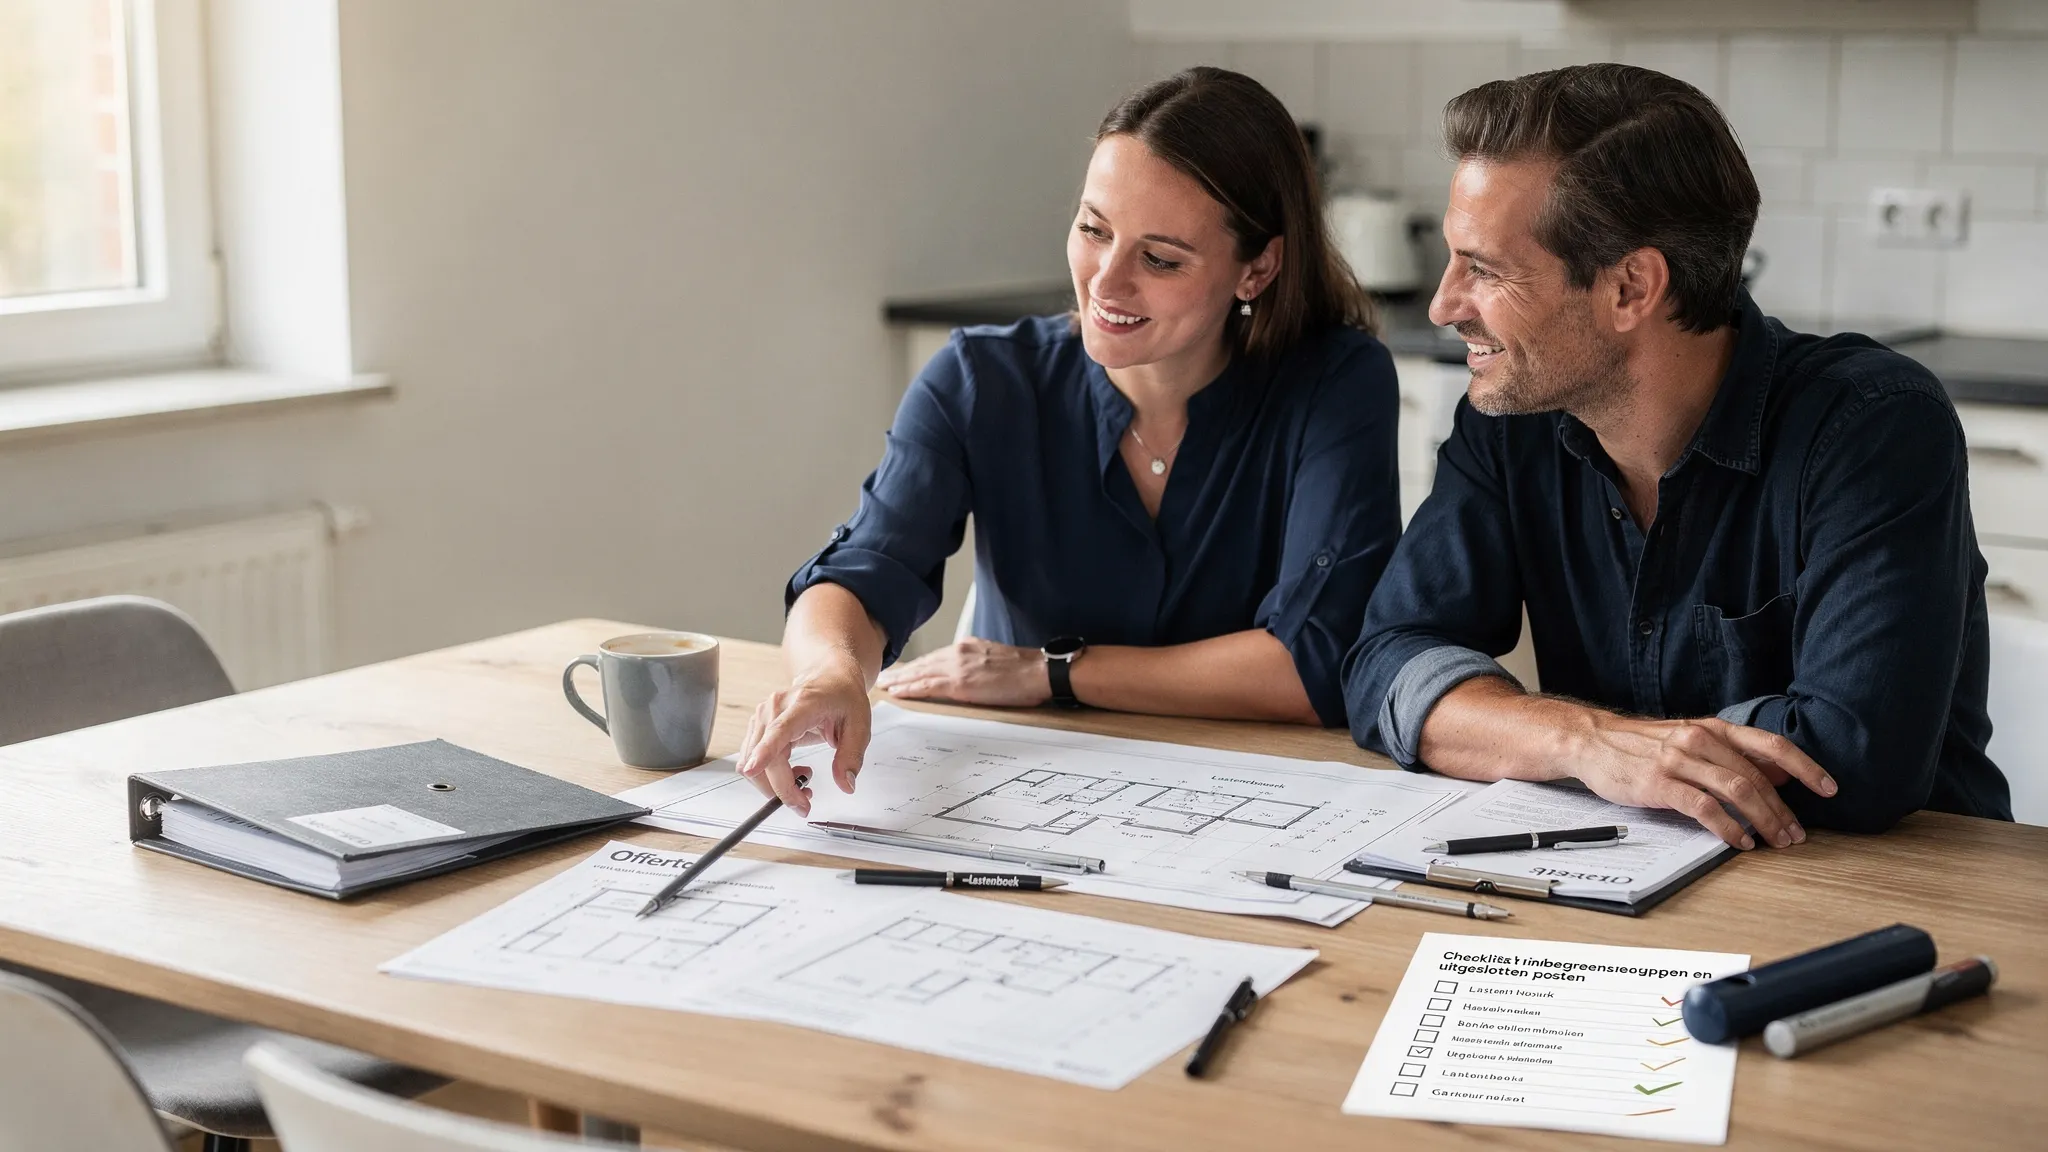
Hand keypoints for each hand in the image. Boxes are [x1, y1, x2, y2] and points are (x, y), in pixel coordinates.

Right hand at [734, 663, 871, 816]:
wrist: (829, 676)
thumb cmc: (842, 696)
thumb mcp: (860, 725)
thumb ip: (852, 756)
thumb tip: (846, 784)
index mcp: (802, 705)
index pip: (779, 731)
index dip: (764, 752)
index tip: (753, 769)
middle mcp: (774, 709)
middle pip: (764, 758)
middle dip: (781, 790)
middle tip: (805, 803)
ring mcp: (761, 717)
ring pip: (750, 763)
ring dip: (773, 785)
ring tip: (803, 781)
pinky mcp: (757, 727)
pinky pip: (751, 760)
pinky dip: (768, 775)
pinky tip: (792, 770)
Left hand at [874, 638, 1052, 706]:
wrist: (1039, 671)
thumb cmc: (1025, 670)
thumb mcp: (996, 659)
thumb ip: (977, 663)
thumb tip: (969, 675)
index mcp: (967, 647)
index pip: (935, 657)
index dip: (917, 665)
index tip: (903, 670)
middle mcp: (958, 652)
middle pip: (923, 663)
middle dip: (902, 671)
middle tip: (883, 677)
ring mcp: (958, 667)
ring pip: (920, 673)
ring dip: (900, 680)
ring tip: (884, 685)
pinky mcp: (960, 683)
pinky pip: (928, 686)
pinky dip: (910, 689)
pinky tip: (898, 692)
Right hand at [1566, 714, 1838, 849]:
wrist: (1592, 741)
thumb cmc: (1641, 745)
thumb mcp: (1691, 739)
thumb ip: (1732, 755)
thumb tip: (1779, 773)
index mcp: (1713, 728)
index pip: (1771, 745)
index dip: (1805, 766)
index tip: (1829, 788)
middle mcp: (1701, 740)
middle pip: (1757, 777)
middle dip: (1783, 810)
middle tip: (1797, 835)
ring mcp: (1680, 761)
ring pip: (1737, 792)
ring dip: (1763, 820)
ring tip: (1775, 841)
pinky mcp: (1660, 783)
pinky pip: (1705, 808)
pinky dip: (1728, 828)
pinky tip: (1739, 841)